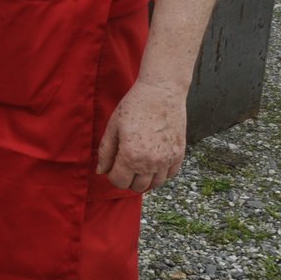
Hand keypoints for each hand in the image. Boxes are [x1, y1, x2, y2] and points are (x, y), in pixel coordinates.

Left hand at [96, 78, 187, 192]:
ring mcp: (167, 160)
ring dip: (145, 178)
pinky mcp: (179, 154)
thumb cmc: (134, 106)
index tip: (113, 165)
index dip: (113, 175)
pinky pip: (170, 175)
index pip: (119, 182)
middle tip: (125, 164)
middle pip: (137, 187)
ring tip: (139, 162)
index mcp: (131, 157)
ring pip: (155, 184)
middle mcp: (151, 163)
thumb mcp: (113, 127)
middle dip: (128, 179)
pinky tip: (154, 160)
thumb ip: (105, 152)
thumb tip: (101, 171)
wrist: (162, 92)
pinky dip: (161, 172)